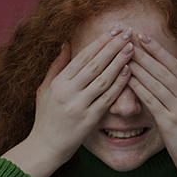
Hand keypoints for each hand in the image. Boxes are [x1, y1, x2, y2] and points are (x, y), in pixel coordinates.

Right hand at [27, 25, 134, 165]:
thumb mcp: (45, 89)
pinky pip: (108, 98)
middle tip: (127, 33)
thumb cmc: (45, 117)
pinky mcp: (89, 120)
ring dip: (119, 62)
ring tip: (131, 48)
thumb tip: (66, 44)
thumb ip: (56, 67)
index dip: (99, 42)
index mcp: (58, 82)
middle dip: (113, 47)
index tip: (113, 30)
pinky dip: (119, 84)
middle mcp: (68, 92)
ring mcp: (79, 106)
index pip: (82, 57)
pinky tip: (129, 71)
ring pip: (103, 79)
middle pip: (95, 64)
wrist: (45, 146)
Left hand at [127, 34, 176, 176]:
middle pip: (163, 69)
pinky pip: (151, 101)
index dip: (158, 49)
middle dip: (145, 52)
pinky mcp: (170, 123)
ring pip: (156, 82)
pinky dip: (138, 88)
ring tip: (123, 54)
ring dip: (138, 67)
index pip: (174, 65)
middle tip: (128, 38)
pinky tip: (127, 79)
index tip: (143, 36)